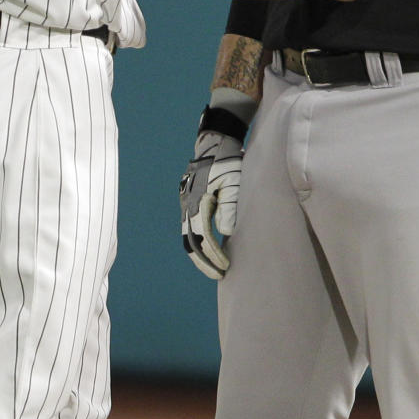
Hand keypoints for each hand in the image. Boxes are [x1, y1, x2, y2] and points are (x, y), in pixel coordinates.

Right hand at [179, 130, 242, 279]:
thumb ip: (229, 204)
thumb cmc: (227, 161)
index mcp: (197, 201)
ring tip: (214, 267)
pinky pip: (190, 227)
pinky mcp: (190, 202)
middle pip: (190, 241)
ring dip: (199, 254)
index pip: (202, 236)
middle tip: (218, 274)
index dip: (213, 254)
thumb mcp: (232, 180)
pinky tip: (210, 248)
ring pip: (188, 236)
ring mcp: (186, 203)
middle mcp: (188, 204)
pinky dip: (198, 242)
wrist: (214, 143)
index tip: (224, 266)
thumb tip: (225, 232)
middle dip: (203, 261)